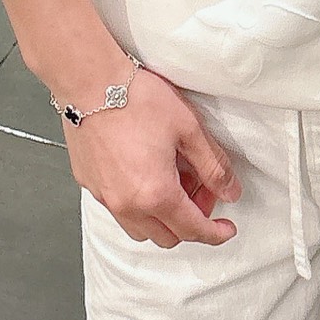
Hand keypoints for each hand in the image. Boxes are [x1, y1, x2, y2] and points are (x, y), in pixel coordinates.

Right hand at [64, 65, 243, 247]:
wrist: (90, 82)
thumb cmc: (136, 99)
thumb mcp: (189, 129)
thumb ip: (214, 166)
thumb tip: (230, 191)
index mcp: (156, 194)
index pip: (192, 230)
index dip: (215, 233)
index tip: (226, 229)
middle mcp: (127, 204)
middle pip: (167, 237)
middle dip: (190, 221)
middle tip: (202, 190)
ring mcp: (104, 196)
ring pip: (141, 229)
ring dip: (163, 217)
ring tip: (174, 181)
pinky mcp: (89, 184)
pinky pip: (119, 210)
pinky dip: (139, 205)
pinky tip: (147, 174)